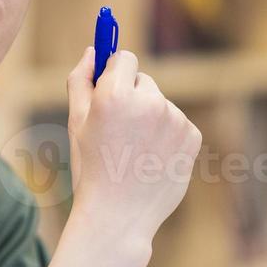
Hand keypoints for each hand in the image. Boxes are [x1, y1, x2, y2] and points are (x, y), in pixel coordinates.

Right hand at [65, 47, 201, 253]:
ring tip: (134, 152)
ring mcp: (174, 119)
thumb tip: (92, 51)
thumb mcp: (76, 123)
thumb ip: (80, 80)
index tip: (110, 85)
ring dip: (149, 119)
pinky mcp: (191, 136)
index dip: (114, 73)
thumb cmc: (91, 169)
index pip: (124, 58)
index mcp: (115, 95)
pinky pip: (177, 124)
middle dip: (131, 97)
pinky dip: (166, 137)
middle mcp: (148, 101)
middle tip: (117, 133)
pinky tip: (150, 159)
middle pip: (143, 81)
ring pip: (160, 104)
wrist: (118, 215)